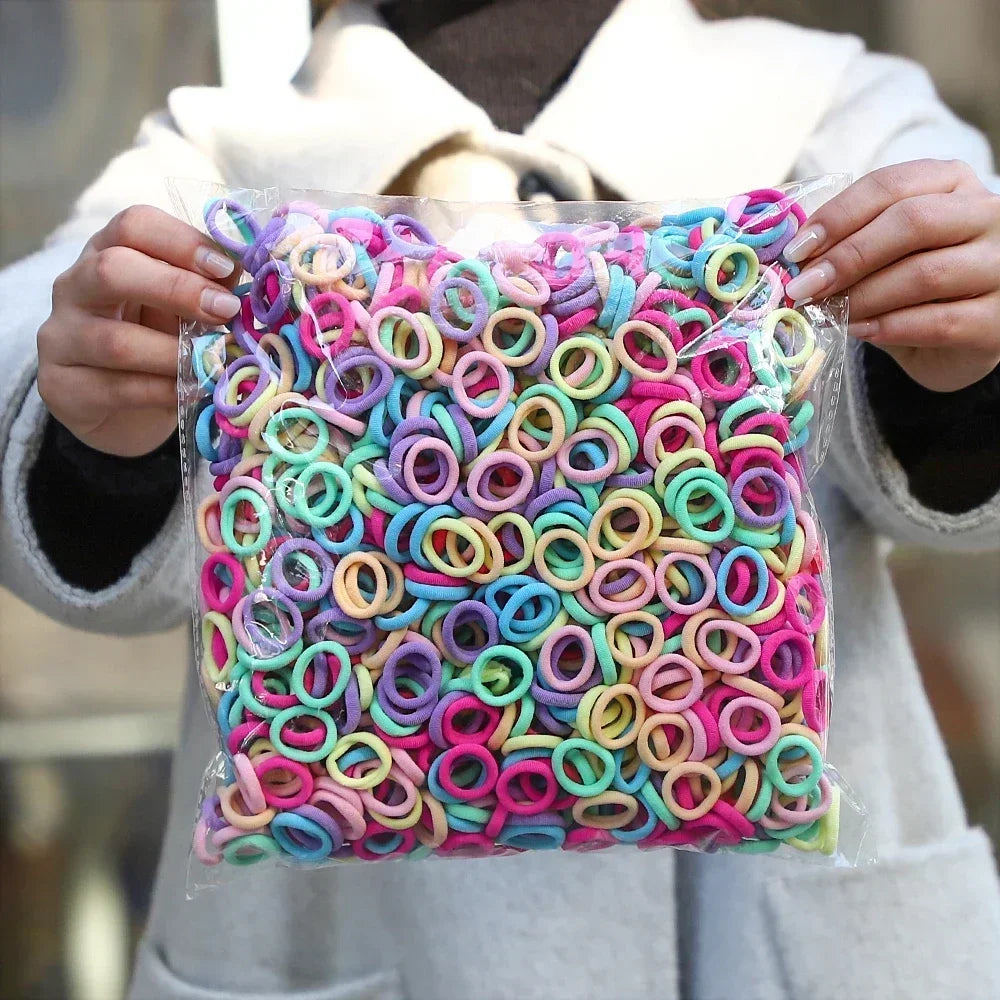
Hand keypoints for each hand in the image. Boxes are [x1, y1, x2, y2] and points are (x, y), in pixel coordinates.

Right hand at [37, 205, 240, 456]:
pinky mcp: (65, 388)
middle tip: (226, 311)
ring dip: (176, 353)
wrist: (115, 408)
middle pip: (112, 270)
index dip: (183, 241)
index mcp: (107, 252)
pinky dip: (166, 391)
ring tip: (215, 361)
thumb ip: (205, 286)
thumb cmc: (154, 342)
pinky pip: (119, 389)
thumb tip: (242, 273)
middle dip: (178, 289)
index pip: (133, 225)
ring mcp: (62, 338)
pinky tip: (196, 391)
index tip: (227, 269)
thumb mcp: (179, 307)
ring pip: (116, 341)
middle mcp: (75, 288)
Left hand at [784, 159, 999, 391]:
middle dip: (848, 257)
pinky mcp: (999, 319)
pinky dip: (889, 327)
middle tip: (805, 287)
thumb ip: (849, 244)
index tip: (797, 250)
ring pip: (925, 274)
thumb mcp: (882, 254)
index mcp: (952, 184)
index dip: (839, 215)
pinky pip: (939, 321)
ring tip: (827, 312)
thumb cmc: (911, 288)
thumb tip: (794, 257)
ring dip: (863, 296)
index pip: (892, 184)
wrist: (959, 341)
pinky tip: (858, 330)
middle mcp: (987, 215)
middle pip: (913, 222)